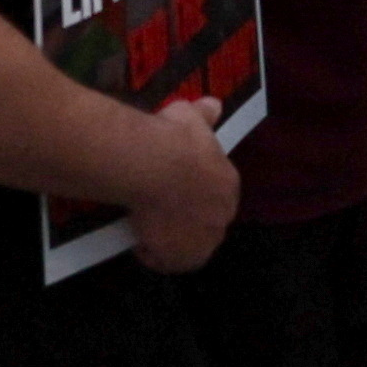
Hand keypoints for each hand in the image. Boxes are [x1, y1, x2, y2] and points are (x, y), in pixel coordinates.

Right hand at [123, 92, 238, 271]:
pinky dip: (155, 256)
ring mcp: (206, 238)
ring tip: (148, 229)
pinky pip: (170, 262)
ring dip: (173, 240)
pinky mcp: (184, 257)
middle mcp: (223, 214)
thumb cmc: (175, 138)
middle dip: (187, 220)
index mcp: (228, 183)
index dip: (194, 194)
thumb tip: (214, 104)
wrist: (156, 165)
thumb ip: (203, 115)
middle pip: (206, 222)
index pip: (215, 194)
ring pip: (191, 245)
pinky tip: (138, 244)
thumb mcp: (190, 117)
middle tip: (160, 211)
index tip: (174, 190)